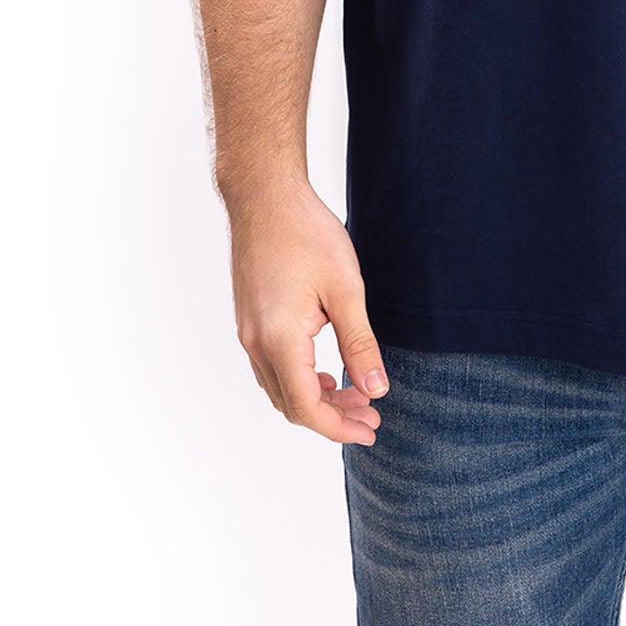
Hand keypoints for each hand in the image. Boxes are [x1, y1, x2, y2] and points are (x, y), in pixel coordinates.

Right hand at [226, 176, 388, 443]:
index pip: (307, 407)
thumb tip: (377, 389)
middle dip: (333, 416)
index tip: (371, 429)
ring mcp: (248, 332)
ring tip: (355, 394)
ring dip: (316, 398)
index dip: (340, 426)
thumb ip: (360, 343)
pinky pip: (272, 368)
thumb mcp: (345, 289)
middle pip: (292, 404)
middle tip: (371, 416)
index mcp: (280, 341)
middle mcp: (256, 344)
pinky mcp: (249, 319)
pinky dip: (300, 380)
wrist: (265, 196)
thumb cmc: (306, 233)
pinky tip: (326, 370)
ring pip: (280, 388)